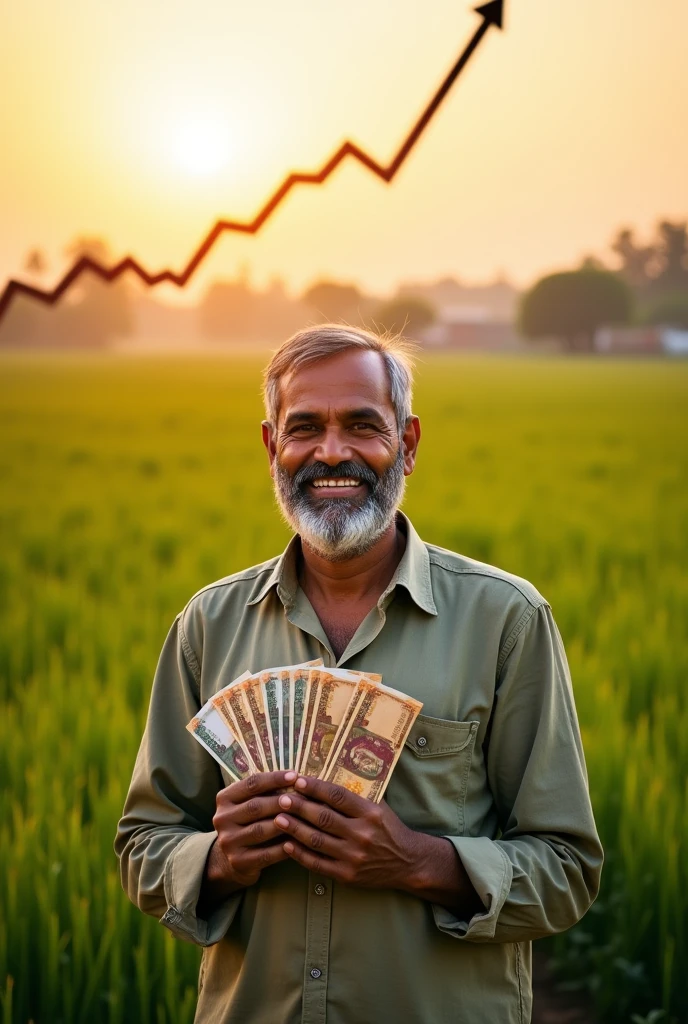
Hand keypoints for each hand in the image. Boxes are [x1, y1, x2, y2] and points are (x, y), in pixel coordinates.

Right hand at [205, 770, 296, 895]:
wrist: (232, 858)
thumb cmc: (250, 822)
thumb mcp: (250, 803)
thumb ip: (266, 792)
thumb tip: (296, 779)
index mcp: (224, 798)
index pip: (251, 784)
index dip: (274, 778)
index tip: (295, 775)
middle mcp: (222, 818)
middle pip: (256, 806)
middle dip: (282, 801)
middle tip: (303, 797)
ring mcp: (228, 841)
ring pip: (261, 830)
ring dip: (285, 823)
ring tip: (305, 818)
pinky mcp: (238, 861)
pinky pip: (266, 854)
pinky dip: (284, 848)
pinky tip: (299, 842)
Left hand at [273, 775, 420, 890]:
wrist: (408, 863)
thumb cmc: (390, 829)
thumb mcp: (379, 807)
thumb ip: (357, 795)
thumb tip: (325, 779)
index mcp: (370, 813)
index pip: (338, 796)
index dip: (316, 788)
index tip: (298, 780)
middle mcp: (362, 834)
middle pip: (324, 818)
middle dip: (299, 807)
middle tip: (281, 798)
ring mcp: (353, 856)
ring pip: (317, 840)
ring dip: (295, 829)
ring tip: (277, 818)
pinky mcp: (347, 875)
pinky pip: (318, 863)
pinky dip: (300, 854)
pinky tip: (287, 844)